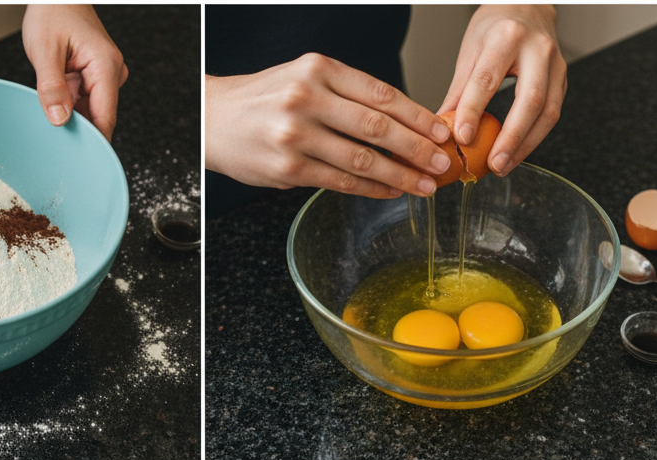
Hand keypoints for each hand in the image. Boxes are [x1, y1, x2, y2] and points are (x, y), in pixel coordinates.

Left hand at [22, 4, 127, 141]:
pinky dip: (71, 108)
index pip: (105, 119)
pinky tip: (58, 106)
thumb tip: (59, 120)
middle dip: (79, 131)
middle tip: (57, 145)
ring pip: (91, 113)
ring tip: (54, 115)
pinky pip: (86, 103)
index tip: (82, 164)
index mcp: (106, 66)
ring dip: (73, 118)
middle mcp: (112, 73)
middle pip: (99, 118)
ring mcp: (106, 76)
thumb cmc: (52, 12)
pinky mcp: (97, 78)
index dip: (94, 144)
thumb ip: (51, 86)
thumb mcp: (44, 49)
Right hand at [206, 53, 455, 198]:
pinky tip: (390, 192)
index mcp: (319, 69)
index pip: (380, 94)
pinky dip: (370, 189)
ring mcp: (297, 136)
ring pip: (362, 159)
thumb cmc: (263, 101)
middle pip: (377, 127)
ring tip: (424, 185)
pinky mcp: (289, 169)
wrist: (213, 120)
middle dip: (417, 148)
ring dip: (399, 175)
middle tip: (443, 163)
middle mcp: (308, 99)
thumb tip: (397, 123)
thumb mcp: (302, 78)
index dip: (417, 115)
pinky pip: (339, 182)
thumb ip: (343, 95)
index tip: (442, 131)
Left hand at [439, 4, 565, 175]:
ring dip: (525, 145)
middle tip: (493, 164)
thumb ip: (458, 93)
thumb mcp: (469, 52)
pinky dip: (534, 139)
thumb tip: (439, 130)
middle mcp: (537, 49)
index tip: (461, 137)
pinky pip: (552, 114)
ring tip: (503, 167)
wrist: (526, 6)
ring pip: (548, 112)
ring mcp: (556, 64)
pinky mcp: (562, 79)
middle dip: (511, 138)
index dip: (473, 111)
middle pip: (530, 100)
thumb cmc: (495, 28)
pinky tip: (516, 154)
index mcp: (506, 38)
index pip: (487, 79)